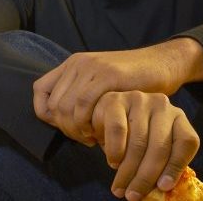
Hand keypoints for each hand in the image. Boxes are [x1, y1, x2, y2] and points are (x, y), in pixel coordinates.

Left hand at [32, 38, 202, 143]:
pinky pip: (83, 104)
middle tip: (84, 139)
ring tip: (92, 139)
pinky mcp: (108, 75)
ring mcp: (92, 68)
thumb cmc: (132, 82)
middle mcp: (77, 64)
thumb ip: (79, 96)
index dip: (46, 115)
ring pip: (64, 107)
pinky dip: (87, 124)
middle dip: (65, 129)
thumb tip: (58, 120)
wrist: (163, 63)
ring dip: (75, 130)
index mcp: (72, 65)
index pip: (39, 91)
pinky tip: (99, 133)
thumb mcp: (99, 85)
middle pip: (52, 105)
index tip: (67, 128)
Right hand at [94, 91, 198, 200]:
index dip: (176, 167)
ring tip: (120, 189)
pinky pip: (118, 130)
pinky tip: (113, 163)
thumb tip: (161, 191)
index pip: (186, 142)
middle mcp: (162, 105)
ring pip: (138, 143)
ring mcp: (139, 100)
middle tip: (133, 196)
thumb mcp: (151, 147)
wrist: (104, 114)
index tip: (163, 188)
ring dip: (127, 171)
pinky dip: (115, 151)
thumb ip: (161, 163)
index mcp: (178, 118)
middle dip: (146, 177)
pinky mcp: (116, 100)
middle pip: (160, 147)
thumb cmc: (132, 136)